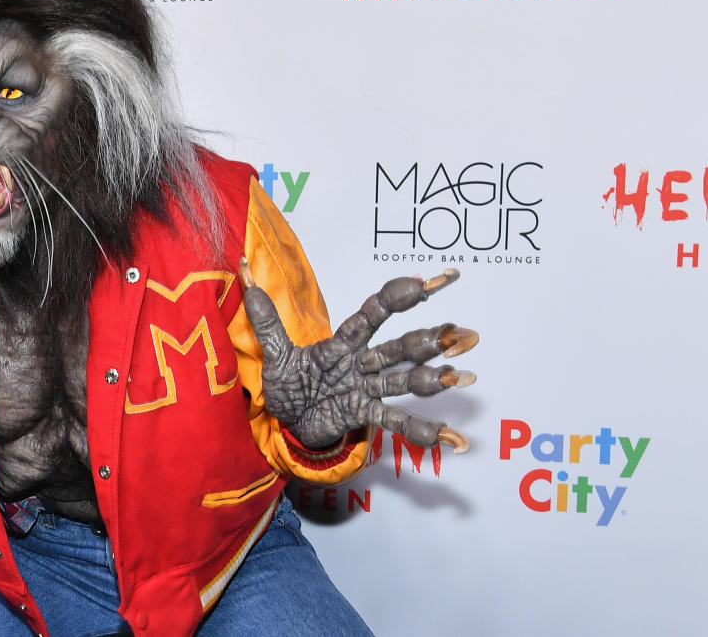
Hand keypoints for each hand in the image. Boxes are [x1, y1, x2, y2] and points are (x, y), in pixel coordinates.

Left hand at [241, 261, 477, 451]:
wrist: (285, 422)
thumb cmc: (288, 384)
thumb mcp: (274, 352)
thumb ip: (264, 317)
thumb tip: (242, 270)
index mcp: (343, 342)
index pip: (374, 313)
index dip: (399, 296)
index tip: (428, 283)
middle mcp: (362, 363)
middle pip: (399, 347)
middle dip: (432, 339)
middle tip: (465, 333)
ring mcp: (367, 390)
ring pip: (405, 381)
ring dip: (435, 379)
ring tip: (463, 376)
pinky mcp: (364, 416)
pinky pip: (395, 421)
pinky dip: (423, 431)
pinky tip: (453, 439)